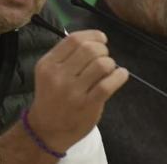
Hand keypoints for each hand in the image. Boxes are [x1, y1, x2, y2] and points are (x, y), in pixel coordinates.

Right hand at [26, 29, 128, 151]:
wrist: (46, 130)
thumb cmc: (51, 97)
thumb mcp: (49, 73)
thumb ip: (66, 56)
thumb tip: (95, 39)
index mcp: (48, 64)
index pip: (74, 39)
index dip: (93, 35)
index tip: (102, 39)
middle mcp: (58, 75)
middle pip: (89, 49)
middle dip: (103, 49)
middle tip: (104, 57)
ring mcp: (72, 91)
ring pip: (101, 65)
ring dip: (110, 63)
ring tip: (109, 69)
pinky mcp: (86, 105)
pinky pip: (108, 84)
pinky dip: (119, 76)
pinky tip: (120, 75)